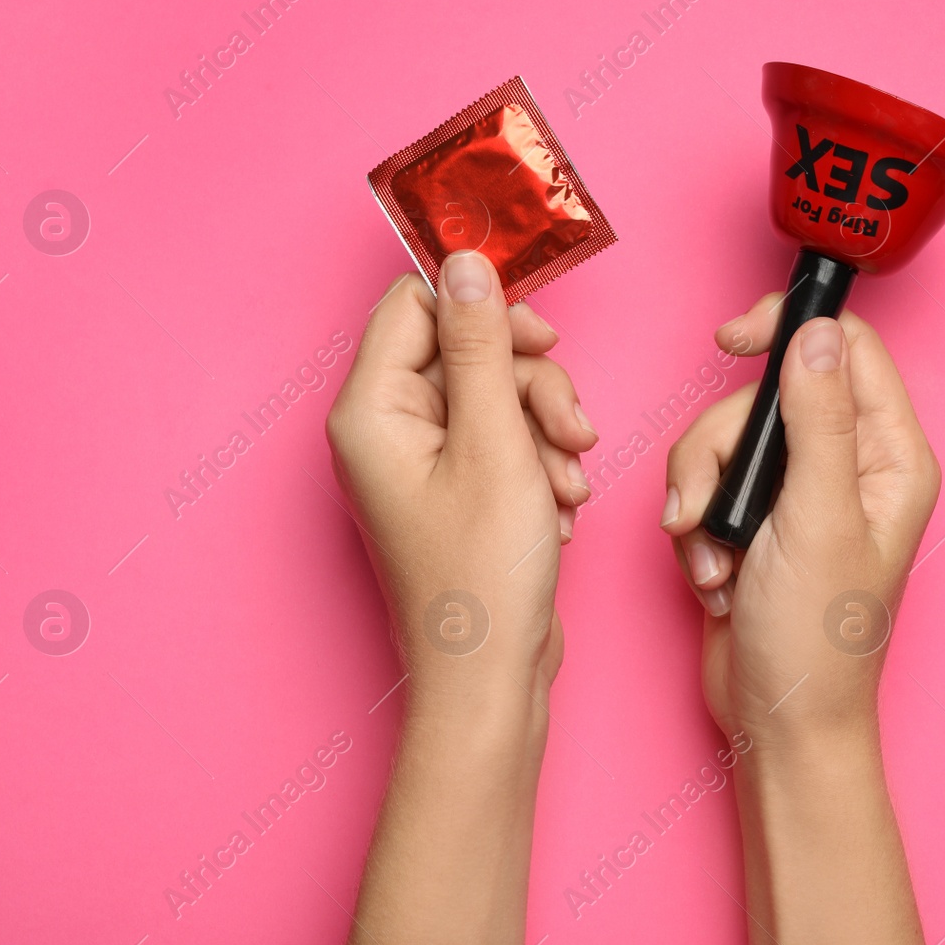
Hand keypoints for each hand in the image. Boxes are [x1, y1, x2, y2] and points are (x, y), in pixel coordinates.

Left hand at [327, 251, 598, 708]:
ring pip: (499, 396)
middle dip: (535, 387)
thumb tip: (465, 263)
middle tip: (573, 431)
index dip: (484, 311)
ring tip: (567, 488)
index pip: (416, 306)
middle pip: (469, 352)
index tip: (543, 336)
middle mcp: (386, 430)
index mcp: (371, 411)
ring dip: (548, 431)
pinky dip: (541, 465)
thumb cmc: (482, 580)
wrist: (490, 681)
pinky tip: (557, 510)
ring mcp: (421, 462)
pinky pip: (506, 440)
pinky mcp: (456, 489)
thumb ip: (483, 346)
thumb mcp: (496, 444)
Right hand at [662, 296, 939, 747]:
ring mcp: (795, 493)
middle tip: (713, 507)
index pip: (844, 347)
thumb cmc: (818, 641)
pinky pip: (702, 484)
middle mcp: (847, 465)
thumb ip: (818, 419)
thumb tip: (816, 332)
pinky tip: (714, 576)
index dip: (786, 331)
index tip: (732, 343)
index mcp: (889, 456)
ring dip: (701, 497)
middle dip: (719, 449)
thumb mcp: (817, 519)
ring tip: (715, 560)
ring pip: (723, 440)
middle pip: (764, 394)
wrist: (776, 721)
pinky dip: (694, 528)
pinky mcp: (752, 519)